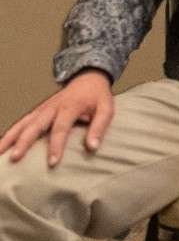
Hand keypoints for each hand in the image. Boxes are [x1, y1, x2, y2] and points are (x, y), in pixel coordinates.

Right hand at [0, 71, 114, 165]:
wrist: (88, 78)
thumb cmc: (97, 97)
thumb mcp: (106, 108)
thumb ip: (99, 127)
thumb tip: (92, 147)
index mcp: (69, 106)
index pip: (61, 128)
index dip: (56, 145)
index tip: (52, 163)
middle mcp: (52, 107)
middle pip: (35, 125)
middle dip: (24, 142)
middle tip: (15, 158)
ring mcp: (42, 108)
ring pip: (23, 123)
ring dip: (10, 138)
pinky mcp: (37, 111)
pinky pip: (21, 122)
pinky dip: (10, 132)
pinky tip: (2, 145)